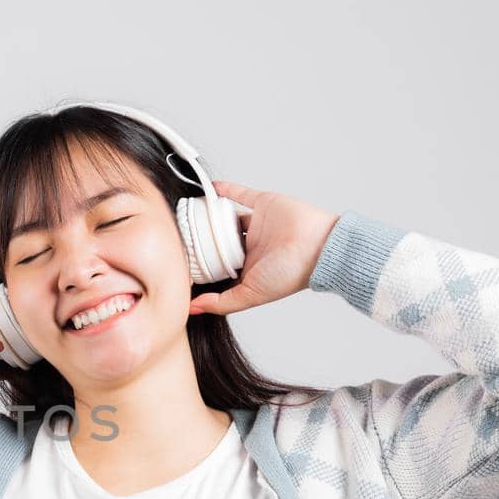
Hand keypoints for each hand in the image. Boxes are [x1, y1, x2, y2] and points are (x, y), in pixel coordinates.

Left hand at [187, 181, 341, 317]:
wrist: (319, 248)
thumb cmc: (290, 274)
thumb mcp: (251, 295)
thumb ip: (222, 302)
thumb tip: (191, 308)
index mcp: (249, 267)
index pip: (219, 266)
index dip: (201, 265)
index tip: (180, 264)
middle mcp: (252, 245)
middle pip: (220, 241)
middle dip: (202, 240)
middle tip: (179, 237)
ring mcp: (258, 224)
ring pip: (227, 218)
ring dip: (210, 216)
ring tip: (188, 214)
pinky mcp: (264, 203)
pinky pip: (241, 194)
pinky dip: (225, 190)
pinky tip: (208, 189)